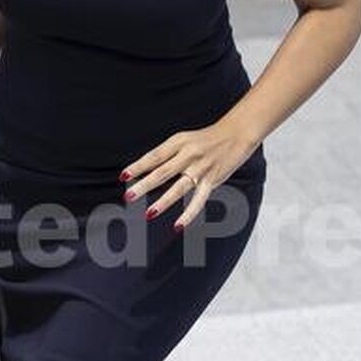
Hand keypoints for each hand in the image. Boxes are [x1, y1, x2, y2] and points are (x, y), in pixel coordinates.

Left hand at [120, 121, 261, 231]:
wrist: (236, 134)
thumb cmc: (206, 139)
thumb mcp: (184, 140)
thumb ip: (167, 155)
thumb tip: (146, 171)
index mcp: (178, 142)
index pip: (154, 156)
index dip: (138, 166)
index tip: (124, 176)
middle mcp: (188, 154)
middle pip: (162, 172)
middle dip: (144, 185)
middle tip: (129, 196)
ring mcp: (200, 168)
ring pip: (179, 187)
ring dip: (163, 202)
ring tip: (149, 213)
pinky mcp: (212, 180)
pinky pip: (199, 200)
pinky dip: (189, 214)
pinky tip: (178, 225)